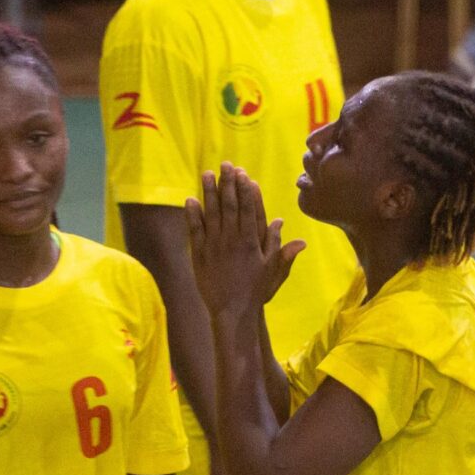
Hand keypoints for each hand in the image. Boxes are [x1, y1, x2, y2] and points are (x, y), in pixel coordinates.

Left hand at [183, 165, 304, 322]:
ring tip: (207, 173)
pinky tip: (190, 199)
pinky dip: (192, 214)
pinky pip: (195, 230)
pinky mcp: (199, 254)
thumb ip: (278, 245)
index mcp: (251, 241)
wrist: (233, 310)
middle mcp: (232, 239)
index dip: (245, 189)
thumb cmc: (255, 290)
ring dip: (209, 192)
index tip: (243, 174)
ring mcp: (214, 245)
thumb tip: (284, 223)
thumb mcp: (272, 269)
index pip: (249, 209)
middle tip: (226, 164)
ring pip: (211, 213)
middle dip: (228, 183)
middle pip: (229, 205)